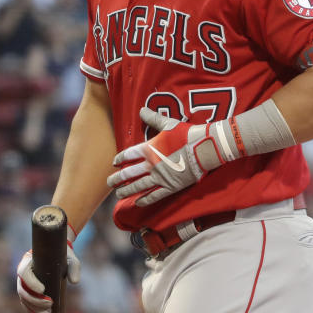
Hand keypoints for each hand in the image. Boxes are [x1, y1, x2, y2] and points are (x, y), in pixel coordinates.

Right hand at [16, 239, 80, 312]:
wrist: (58, 257)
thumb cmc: (63, 256)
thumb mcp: (71, 259)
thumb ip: (74, 268)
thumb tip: (75, 282)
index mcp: (29, 260)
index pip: (24, 272)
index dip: (31, 283)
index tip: (43, 290)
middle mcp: (23, 272)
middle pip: (22, 289)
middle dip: (35, 300)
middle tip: (50, 304)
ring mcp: (23, 283)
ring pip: (23, 299)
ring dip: (34, 309)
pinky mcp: (27, 292)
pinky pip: (26, 304)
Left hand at [107, 108, 229, 205]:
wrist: (203, 148)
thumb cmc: (186, 134)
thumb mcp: (168, 124)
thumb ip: (153, 118)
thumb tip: (141, 110)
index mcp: (149, 149)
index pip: (129, 155)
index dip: (120, 159)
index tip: (114, 163)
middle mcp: (151, 165)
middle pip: (129, 173)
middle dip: (118, 178)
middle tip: (109, 182)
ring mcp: (160, 177)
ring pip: (139, 186)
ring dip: (127, 190)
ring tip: (118, 194)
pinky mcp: (171, 186)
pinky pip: (155, 195)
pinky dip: (145, 200)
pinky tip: (138, 202)